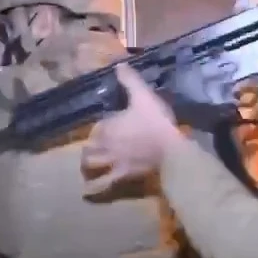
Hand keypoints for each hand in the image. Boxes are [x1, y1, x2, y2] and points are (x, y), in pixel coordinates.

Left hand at [81, 65, 186, 194]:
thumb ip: (129, 80)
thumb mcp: (143, 96)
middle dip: (90, 146)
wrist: (171, 149)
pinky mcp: (121, 175)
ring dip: (88, 164)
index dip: (99, 127)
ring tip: (86, 166)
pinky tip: (86, 193)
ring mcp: (112, 162)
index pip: (96, 127)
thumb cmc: (156, 121)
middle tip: (93, 146)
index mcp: (108, 125)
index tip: (106, 126)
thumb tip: (119, 64)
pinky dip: (94, 188)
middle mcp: (105, 144)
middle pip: (90, 146)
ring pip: (92, 164)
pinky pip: (103, 184)